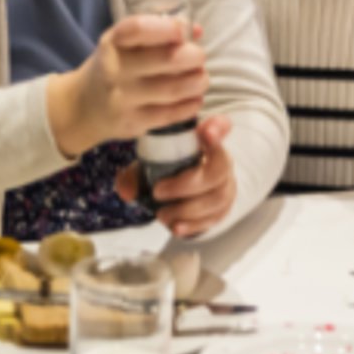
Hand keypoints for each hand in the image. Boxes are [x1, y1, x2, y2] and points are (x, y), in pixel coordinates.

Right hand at [47, 16, 206, 156]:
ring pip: (172, 89)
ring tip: (201, 78)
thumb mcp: (124, 42)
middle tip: (199, 57)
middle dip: (193, 56)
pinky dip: (190, 105)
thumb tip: (197, 31)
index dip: (167, 28)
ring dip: (197, 82)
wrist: (81, 107)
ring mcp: (122, 99)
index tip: (184, 31)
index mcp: (113, 42)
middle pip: (165, 59)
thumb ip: (158, 31)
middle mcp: (115, 69)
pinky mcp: (132, 123)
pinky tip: (194, 97)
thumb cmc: (113, 65)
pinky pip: (170, 114)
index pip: (138, 29)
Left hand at [113, 115, 237, 237]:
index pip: (222, 127)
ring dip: (186, 209)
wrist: (181, 193)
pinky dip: (194, 225)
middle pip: (219, 169)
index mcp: (207, 142)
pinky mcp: (223, 209)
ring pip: (217, 198)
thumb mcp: (151, 165)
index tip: (205, 130)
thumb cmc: (169, 170)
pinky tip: (176, 227)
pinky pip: (215, 218)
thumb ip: (137, 173)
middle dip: (186, 184)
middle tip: (158, 192)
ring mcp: (226, 186)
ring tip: (161, 214)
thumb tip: (127, 190)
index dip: (218, 128)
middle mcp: (222, 162)